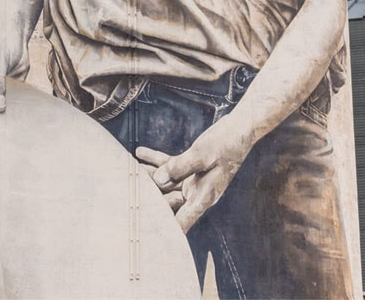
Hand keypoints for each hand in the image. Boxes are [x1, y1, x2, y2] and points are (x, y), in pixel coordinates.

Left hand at [136, 115, 255, 231]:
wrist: (239, 130)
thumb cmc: (226, 145)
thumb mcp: (202, 155)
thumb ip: (179, 167)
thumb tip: (159, 179)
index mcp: (203, 197)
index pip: (181, 221)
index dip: (164, 230)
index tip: (146, 233)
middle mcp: (196, 192)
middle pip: (167, 201)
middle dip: (148, 197)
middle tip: (125, 192)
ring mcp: (192, 179)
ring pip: (165, 181)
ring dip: (148, 176)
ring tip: (127, 169)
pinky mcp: (191, 166)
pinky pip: (170, 165)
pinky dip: (156, 160)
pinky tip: (140, 152)